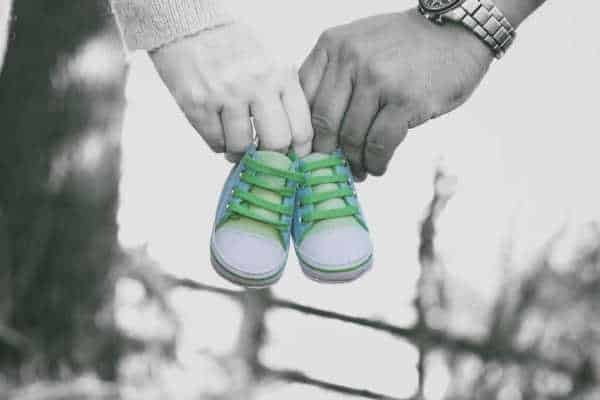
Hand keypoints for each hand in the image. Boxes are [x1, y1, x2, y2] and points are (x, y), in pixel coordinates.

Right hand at [151, 22, 312, 159]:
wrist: (191, 25)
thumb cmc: (235, 47)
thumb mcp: (272, 62)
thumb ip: (285, 97)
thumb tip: (295, 142)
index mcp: (281, 75)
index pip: (301, 128)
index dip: (300, 153)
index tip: (294, 160)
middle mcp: (256, 85)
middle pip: (276, 143)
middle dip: (271, 157)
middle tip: (265, 156)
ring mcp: (225, 95)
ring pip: (241, 147)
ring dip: (240, 152)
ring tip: (238, 145)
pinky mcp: (198, 103)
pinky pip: (215, 142)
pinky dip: (220, 145)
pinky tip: (221, 134)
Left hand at [300, 9, 492, 178]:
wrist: (455, 32)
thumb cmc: (404, 45)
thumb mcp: (357, 44)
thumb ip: (332, 74)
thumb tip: (311, 127)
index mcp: (332, 45)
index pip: (302, 98)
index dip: (302, 133)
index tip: (307, 153)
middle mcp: (350, 58)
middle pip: (324, 122)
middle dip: (326, 154)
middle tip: (332, 168)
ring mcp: (378, 78)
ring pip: (351, 136)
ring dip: (354, 162)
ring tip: (359, 171)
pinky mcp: (405, 99)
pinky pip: (379, 143)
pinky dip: (376, 162)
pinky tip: (377, 167)